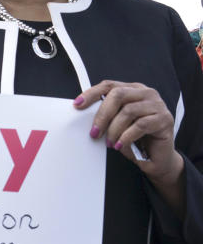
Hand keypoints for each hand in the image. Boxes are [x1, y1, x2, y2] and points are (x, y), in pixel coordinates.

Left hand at [75, 81, 184, 215]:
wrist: (156, 157)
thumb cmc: (134, 139)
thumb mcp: (116, 124)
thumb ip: (106, 116)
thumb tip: (84, 116)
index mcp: (132, 90)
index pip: (109, 86)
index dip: (92, 93)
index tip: (77, 105)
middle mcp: (146, 93)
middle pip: (118, 95)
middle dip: (102, 115)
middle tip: (94, 132)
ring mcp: (157, 105)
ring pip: (128, 111)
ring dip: (114, 129)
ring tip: (109, 143)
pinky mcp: (164, 119)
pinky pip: (140, 125)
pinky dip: (126, 137)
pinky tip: (119, 145)